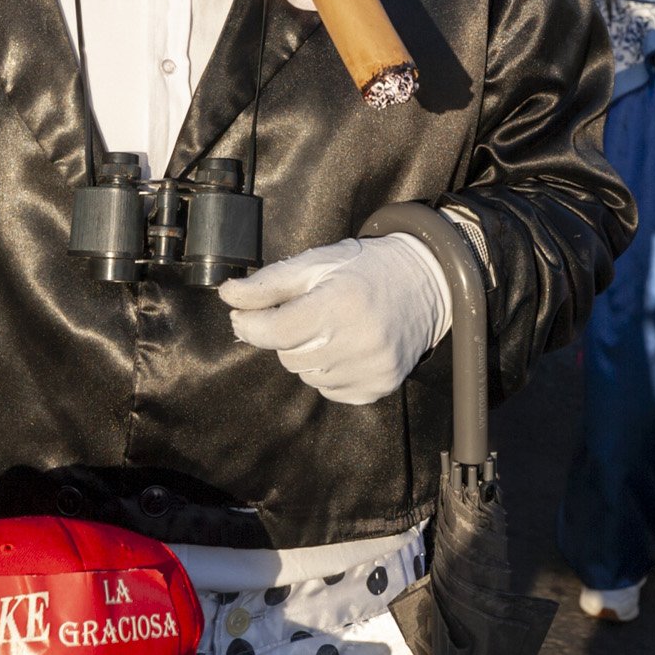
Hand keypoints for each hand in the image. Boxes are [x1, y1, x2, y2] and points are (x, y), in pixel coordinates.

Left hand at [219, 233, 450, 405]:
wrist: (426, 283)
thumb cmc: (365, 269)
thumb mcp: (316, 263)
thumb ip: (269, 283)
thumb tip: (228, 298)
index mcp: (339, 303)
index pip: (275, 331)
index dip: (251, 325)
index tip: (243, 317)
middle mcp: (359, 341)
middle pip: (288, 356)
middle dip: (288, 337)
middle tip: (310, 313)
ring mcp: (372, 368)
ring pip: (308, 376)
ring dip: (309, 355)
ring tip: (334, 328)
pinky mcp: (380, 386)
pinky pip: (331, 391)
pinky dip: (330, 372)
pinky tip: (348, 346)